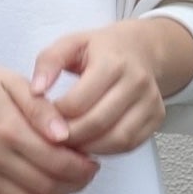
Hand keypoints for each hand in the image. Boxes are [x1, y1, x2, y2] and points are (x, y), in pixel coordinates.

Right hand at [0, 33, 99, 193]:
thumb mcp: (16, 83)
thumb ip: (43, 110)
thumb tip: (65, 135)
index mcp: (7, 129)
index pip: (56, 161)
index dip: (82, 167)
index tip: (91, 161)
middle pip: (46, 187)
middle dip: (74, 184)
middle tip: (84, 172)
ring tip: (65, 182)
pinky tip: (39, 192)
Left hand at [27, 16, 192, 156]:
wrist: (140, 49)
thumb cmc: (99, 49)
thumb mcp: (70, 44)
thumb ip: (48, 63)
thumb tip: (35, 91)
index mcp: (112, 61)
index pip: (78, 102)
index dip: (56, 116)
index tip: (44, 119)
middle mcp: (136, 81)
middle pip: (97, 123)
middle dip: (70, 137)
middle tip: (53, 138)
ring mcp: (151, 101)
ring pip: (117, 139)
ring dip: (89, 148)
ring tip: (70, 143)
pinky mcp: (157, 118)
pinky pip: (130, 144)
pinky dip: (107, 150)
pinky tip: (91, 143)